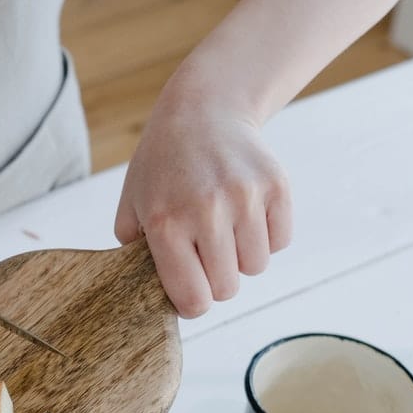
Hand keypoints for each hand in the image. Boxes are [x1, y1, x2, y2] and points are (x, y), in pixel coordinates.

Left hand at [114, 85, 291, 318]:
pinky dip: (267, 235)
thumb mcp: (132, 204)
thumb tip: (149, 294)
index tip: (191, 291)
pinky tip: (246, 212)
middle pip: (228, 289)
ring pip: (257, 266)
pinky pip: (280, 240)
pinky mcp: (275, 186)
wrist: (204, 109)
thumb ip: (134, 253)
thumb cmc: (163, 165)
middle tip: (206, 252)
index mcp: (165, 224)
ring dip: (242, 256)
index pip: (194, 299)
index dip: (193, 303)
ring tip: (225, 227)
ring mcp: (244, 197)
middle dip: (217, 279)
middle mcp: (206, 211)